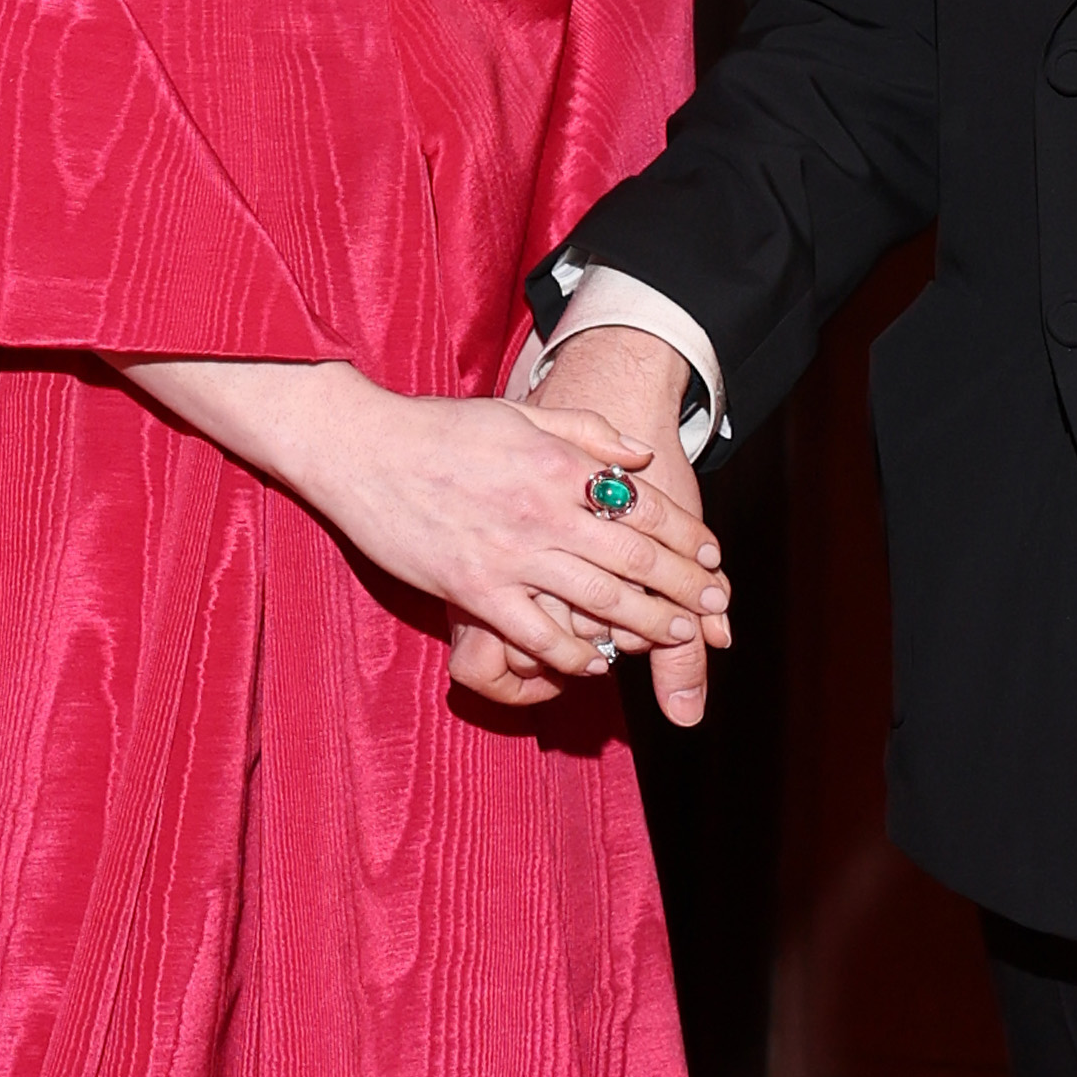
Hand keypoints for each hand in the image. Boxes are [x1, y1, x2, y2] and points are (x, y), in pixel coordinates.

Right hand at [455, 325, 721, 728]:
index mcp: (560, 465)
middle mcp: (546, 511)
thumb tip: (642, 456)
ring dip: (648, 623)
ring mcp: (512, 555)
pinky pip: (538, 635)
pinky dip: (575, 653)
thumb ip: (586, 432)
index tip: (712, 557)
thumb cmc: (439, 429)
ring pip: (601, 601)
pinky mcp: (476, 590)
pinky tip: (596, 661)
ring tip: (678, 636)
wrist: (361, 448)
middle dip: (686, 586)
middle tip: (715, 606)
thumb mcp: (521, 415)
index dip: (688, 536)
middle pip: (638, 559)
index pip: (646, 507)